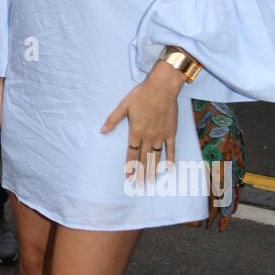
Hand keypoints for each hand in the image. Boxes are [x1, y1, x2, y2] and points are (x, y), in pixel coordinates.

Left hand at [101, 62, 184, 179]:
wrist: (162, 88)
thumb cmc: (142, 95)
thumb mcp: (123, 106)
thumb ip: (113, 120)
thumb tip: (102, 131)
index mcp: (136, 131)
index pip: (131, 153)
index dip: (130, 166)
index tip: (128, 177)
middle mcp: (148, 137)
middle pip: (144, 159)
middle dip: (141, 173)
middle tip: (139, 186)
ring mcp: (161, 136)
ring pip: (156, 157)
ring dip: (153, 170)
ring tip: (151, 182)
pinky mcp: (171, 132)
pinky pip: (171, 149)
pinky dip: (171, 160)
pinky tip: (169, 170)